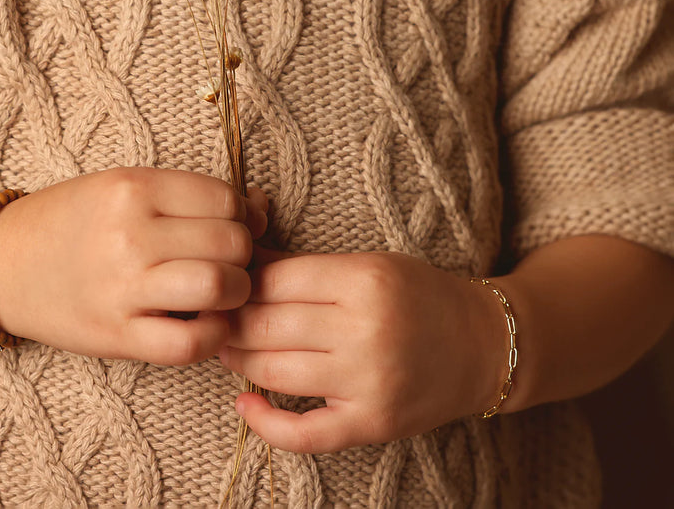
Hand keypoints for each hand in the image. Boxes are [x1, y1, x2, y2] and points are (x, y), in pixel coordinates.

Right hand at [0, 167, 268, 365]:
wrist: (2, 264)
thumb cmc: (69, 221)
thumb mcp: (121, 187)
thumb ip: (187, 194)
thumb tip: (260, 204)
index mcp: (131, 188)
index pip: (225, 198)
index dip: (241, 214)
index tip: (229, 226)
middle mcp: (129, 234)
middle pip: (230, 241)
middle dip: (242, 253)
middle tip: (226, 259)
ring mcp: (122, 288)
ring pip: (220, 285)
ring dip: (236, 291)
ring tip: (222, 291)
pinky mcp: (116, 336)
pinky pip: (191, 342)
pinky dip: (214, 335)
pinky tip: (205, 322)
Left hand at [218, 249, 504, 452]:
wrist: (485, 344)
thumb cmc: (418, 296)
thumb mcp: (367, 266)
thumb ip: (304, 269)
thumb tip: (238, 264)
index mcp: (363, 279)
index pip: (272, 281)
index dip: (238, 285)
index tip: (223, 287)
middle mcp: (365, 330)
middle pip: (265, 326)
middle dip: (229, 323)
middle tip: (213, 320)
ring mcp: (369, 381)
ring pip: (273, 372)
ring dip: (238, 361)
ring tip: (227, 350)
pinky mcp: (373, 423)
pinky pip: (304, 434)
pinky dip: (265, 424)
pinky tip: (244, 405)